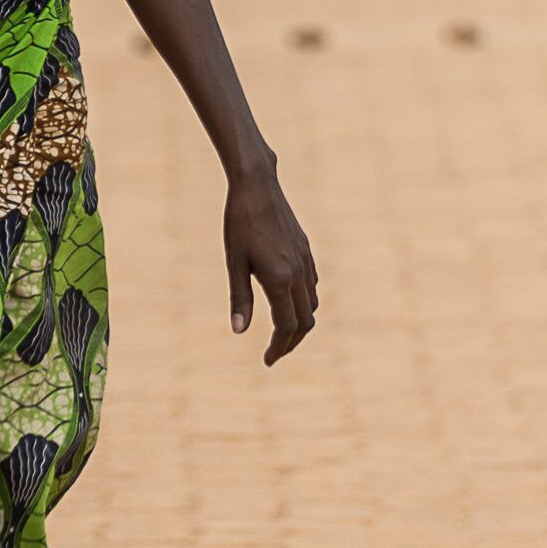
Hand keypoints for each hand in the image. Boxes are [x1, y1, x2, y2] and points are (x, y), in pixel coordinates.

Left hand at [220, 165, 318, 364]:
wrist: (257, 186)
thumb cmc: (239, 223)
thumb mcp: (234, 262)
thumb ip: (240, 298)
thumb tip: (239, 331)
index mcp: (279, 279)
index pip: (286, 327)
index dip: (278, 348)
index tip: (267, 361)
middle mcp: (298, 273)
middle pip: (304, 321)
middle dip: (291, 342)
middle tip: (274, 353)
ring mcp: (305, 261)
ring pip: (311, 304)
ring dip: (299, 323)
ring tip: (281, 332)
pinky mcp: (306, 250)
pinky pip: (312, 286)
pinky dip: (303, 302)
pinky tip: (288, 301)